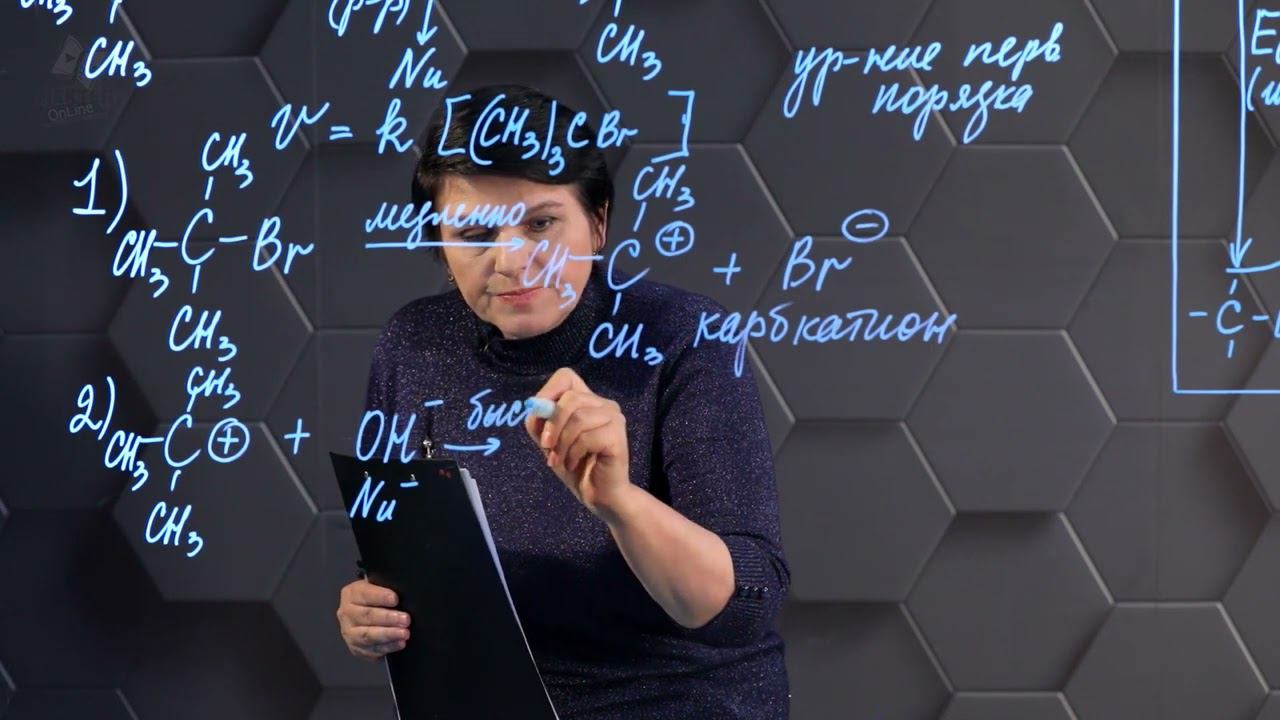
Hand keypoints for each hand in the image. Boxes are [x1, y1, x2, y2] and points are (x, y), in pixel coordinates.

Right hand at [336, 579, 411, 660]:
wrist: (366, 614)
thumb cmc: (376, 599)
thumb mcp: (378, 587)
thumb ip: (387, 589)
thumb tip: (404, 593)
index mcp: (351, 594)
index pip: (365, 594)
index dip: (381, 597)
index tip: (395, 599)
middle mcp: (347, 613)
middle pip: (367, 616)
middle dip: (388, 618)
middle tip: (405, 619)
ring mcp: (350, 633)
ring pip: (367, 635)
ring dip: (388, 634)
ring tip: (404, 633)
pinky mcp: (356, 648)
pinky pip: (372, 650)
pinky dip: (387, 647)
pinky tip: (399, 643)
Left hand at [525, 367, 631, 519]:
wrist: (598, 494)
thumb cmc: (574, 464)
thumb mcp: (548, 440)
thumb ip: (539, 420)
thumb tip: (536, 407)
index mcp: (587, 400)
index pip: (566, 376)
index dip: (549, 391)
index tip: (540, 417)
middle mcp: (604, 403)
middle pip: (570, 398)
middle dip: (552, 426)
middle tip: (547, 447)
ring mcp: (614, 417)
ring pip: (579, 418)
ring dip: (562, 444)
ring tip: (561, 460)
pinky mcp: (618, 435)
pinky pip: (587, 437)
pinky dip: (574, 453)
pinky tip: (575, 463)